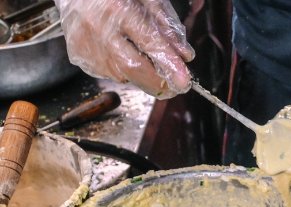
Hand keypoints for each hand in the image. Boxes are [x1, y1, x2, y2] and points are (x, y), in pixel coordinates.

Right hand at [54, 0, 194, 98]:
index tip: (184, 82)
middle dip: (159, 83)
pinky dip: (124, 71)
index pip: (149, 42)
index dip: (169, 64)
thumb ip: (166, 25)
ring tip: (147, 61)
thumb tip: (185, 55)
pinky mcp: (78, 56)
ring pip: (123, 75)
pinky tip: (124, 53)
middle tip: (175, 87)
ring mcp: (86, 45)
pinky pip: (109, 73)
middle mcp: (99, 29)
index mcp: (118, 8)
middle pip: (134, 68)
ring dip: (143, 77)